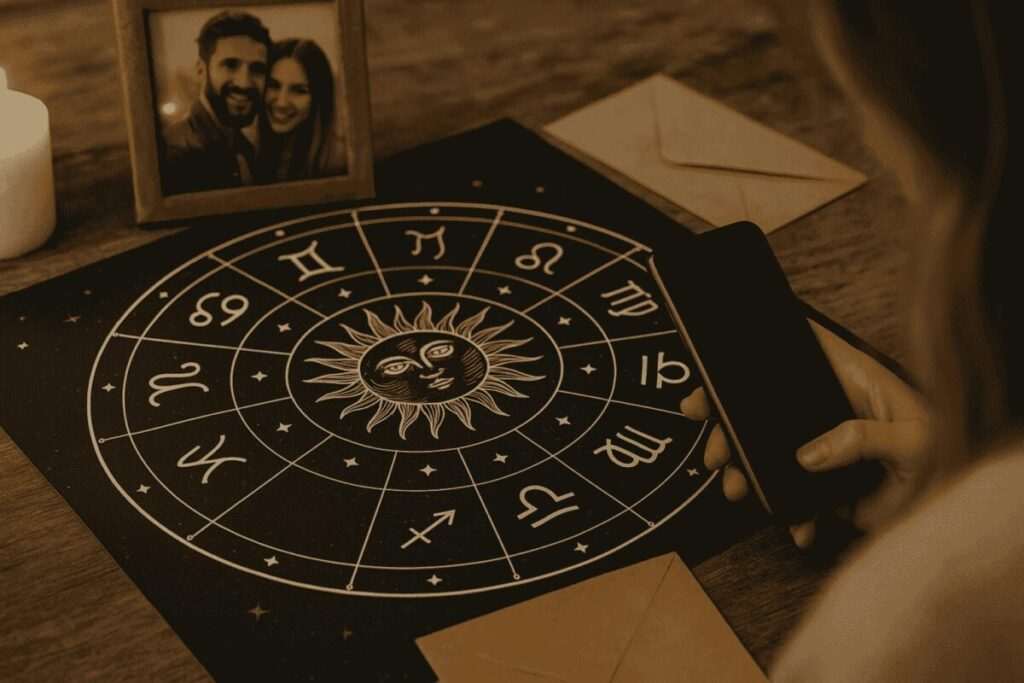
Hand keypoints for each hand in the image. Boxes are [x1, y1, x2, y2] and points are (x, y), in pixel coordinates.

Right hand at [680, 320, 931, 547]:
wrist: (961, 503)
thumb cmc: (953, 451)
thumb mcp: (914, 437)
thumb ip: (863, 438)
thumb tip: (806, 455)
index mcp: (849, 380)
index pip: (793, 354)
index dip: (751, 355)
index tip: (713, 372)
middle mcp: (828, 408)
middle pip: (765, 404)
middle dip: (729, 425)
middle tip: (712, 448)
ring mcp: (824, 446)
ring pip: (770, 452)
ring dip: (748, 474)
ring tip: (737, 491)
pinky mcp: (827, 483)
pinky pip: (795, 495)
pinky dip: (791, 515)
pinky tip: (797, 528)